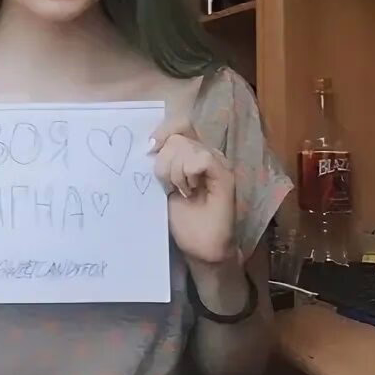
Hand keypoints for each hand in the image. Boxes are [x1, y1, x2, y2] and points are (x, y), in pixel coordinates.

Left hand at [150, 117, 236, 266]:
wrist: (202, 249)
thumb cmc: (183, 221)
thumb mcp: (163, 185)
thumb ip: (160, 162)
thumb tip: (148, 144)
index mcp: (193, 154)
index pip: (179, 125)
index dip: (162, 132)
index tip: (149, 149)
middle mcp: (208, 153)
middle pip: (177, 136)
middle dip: (164, 161)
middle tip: (169, 186)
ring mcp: (219, 163)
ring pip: (186, 146)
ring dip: (174, 171)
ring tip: (181, 191)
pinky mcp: (226, 176)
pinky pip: (200, 158)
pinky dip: (188, 174)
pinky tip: (189, 191)